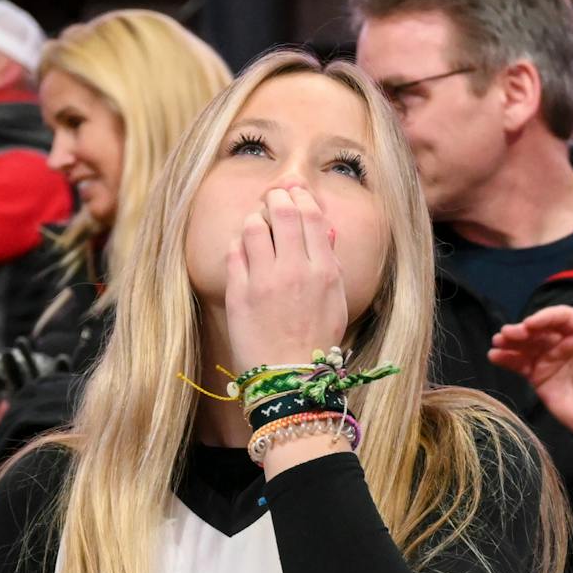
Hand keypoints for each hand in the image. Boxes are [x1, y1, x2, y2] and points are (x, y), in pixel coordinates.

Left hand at [224, 185, 348, 371]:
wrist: (289, 378)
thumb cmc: (316, 341)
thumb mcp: (337, 302)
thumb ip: (332, 264)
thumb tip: (326, 232)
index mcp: (324, 272)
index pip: (312, 217)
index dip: (303, 198)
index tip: (296, 195)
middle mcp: (295, 270)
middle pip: (282, 212)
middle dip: (277, 198)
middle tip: (273, 197)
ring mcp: (264, 280)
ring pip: (254, 226)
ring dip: (256, 219)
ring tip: (258, 224)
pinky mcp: (239, 291)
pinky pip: (235, 251)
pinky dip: (239, 243)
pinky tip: (244, 248)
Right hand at [488, 294, 572, 436]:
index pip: (561, 317)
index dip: (544, 317)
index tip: (530, 324)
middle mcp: (564, 341)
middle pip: (539, 329)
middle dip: (522, 329)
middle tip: (507, 334)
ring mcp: (549, 358)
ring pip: (526, 344)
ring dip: (510, 341)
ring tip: (497, 343)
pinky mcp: (538, 375)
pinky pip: (519, 363)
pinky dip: (506, 359)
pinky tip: (495, 356)